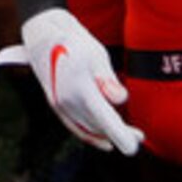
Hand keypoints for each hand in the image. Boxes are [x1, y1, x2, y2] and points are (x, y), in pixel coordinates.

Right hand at [0, 10, 140, 154]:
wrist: (42, 34)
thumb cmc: (74, 41)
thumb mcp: (98, 55)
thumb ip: (109, 80)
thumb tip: (120, 100)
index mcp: (80, 88)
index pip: (105, 120)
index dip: (121, 136)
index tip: (134, 147)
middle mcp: (67, 101)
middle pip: (98, 127)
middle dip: (120, 134)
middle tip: (139, 137)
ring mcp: (59, 105)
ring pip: (88, 129)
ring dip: (107, 135)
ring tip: (129, 135)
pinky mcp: (56, 105)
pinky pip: (76, 127)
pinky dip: (91, 136)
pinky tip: (105, 142)